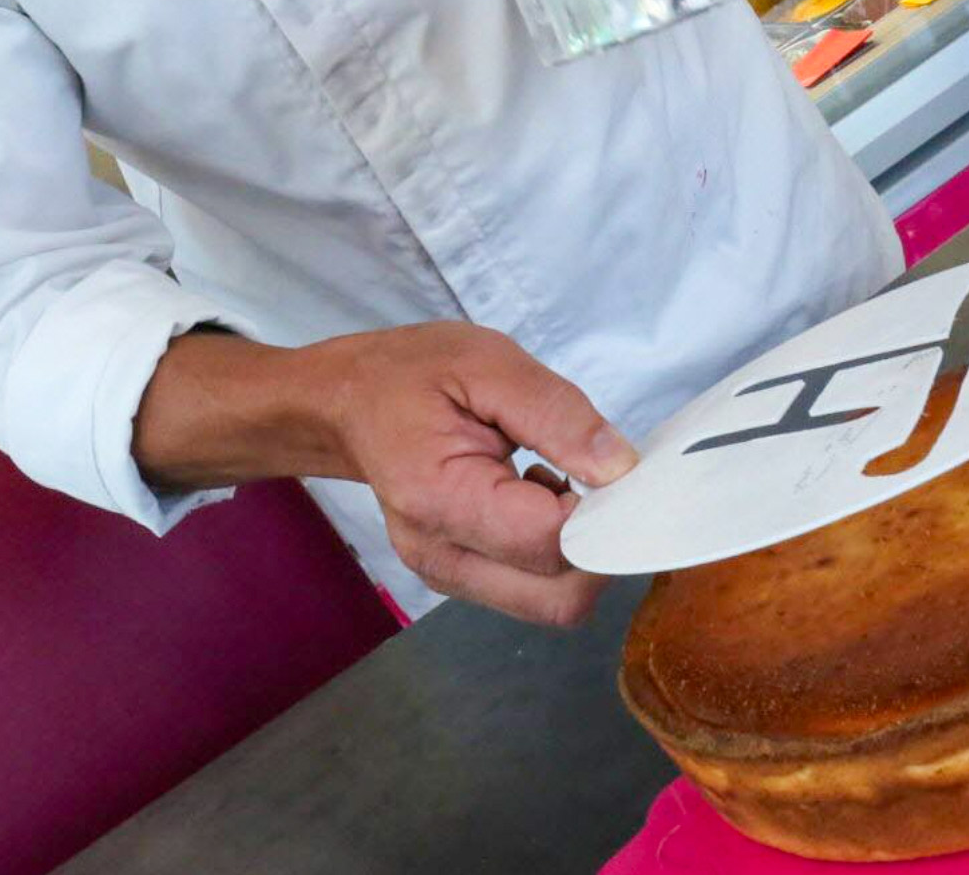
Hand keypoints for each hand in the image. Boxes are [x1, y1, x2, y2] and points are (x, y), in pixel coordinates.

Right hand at [322, 322, 637, 625]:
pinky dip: (555, 551)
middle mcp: (443, 560)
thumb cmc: (412, 374)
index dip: (602, 512)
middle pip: (559, 600)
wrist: (348, 401)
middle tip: (589, 477)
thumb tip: (620, 468)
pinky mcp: (461, 577)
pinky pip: (532, 587)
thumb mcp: (488, 363)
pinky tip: (536, 492)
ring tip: (550, 476)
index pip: (552, 544)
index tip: (614, 468)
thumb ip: (557, 414)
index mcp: (442, 502)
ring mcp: (449, 578)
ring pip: (550, 603)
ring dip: (577, 549)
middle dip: (598, 545)